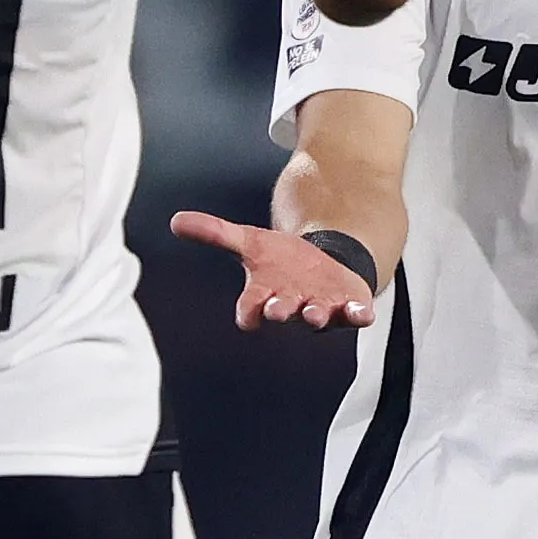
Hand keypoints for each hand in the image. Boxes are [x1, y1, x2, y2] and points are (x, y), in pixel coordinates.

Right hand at [168, 210, 375, 329]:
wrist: (322, 266)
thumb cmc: (281, 262)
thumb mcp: (250, 242)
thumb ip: (215, 233)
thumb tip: (176, 220)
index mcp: (265, 295)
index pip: (251, 309)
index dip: (249, 313)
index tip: (248, 315)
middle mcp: (291, 305)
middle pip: (283, 312)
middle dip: (281, 311)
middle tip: (278, 309)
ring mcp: (320, 308)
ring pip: (316, 318)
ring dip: (315, 316)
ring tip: (314, 313)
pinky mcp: (348, 308)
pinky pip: (354, 316)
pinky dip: (358, 316)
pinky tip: (362, 312)